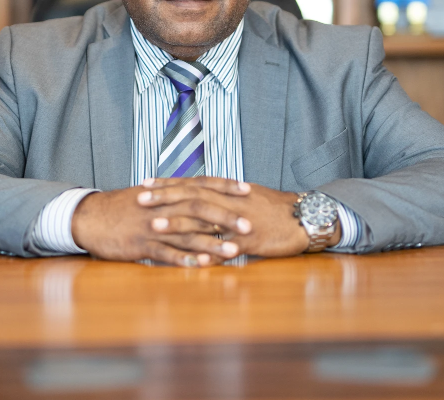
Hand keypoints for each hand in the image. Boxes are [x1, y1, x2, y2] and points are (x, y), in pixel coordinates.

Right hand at [71, 180, 251, 266]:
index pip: (201, 184)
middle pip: (199, 208)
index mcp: (167, 192)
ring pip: (186, 234)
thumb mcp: (150, 195)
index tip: (248, 188)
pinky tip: (201, 267)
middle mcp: (163, 206)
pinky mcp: (141, 244)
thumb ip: (174, 194)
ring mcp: (152, 226)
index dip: (225, 186)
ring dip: (211, 243)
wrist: (91, 216)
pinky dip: (183, 259)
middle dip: (225, 216)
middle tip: (249, 225)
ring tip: (234, 250)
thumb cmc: (123, 207)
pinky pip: (165, 253)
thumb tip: (199, 195)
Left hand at [140, 177, 340, 257]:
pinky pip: (227, 248)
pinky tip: (191, 261)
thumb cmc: (273, 207)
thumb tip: (198, 195)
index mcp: (227, 191)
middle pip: (192, 197)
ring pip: (205, 221)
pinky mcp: (251, 242)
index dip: (168, 183)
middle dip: (165, 198)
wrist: (303, 217)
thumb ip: (221, 196)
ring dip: (179, 224)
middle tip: (139, 199)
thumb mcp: (245, 196)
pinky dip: (210, 254)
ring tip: (155, 226)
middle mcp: (230, 203)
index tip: (145, 182)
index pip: (192, 183)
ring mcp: (239, 222)